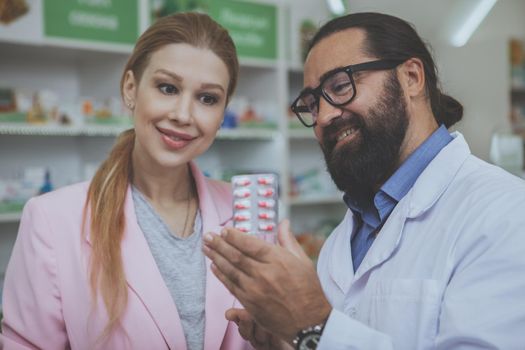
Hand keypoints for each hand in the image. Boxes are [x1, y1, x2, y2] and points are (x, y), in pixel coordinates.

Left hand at [203, 220, 331, 341]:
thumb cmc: (308, 290)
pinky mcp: (250, 303)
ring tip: (206, 248)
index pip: (250, 244)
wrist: (309, 322)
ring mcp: (255, 290)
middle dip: (219, 244)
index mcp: (278, 260)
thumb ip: (288, 240)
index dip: (234, 236)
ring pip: (230, 270)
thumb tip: (283, 222)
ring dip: (216, 257)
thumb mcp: (302, 261)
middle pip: (236, 256)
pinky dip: (221, 275)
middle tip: (208, 236)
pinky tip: (214, 266)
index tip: (224, 230)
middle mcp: (264, 274)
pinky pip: (231, 286)